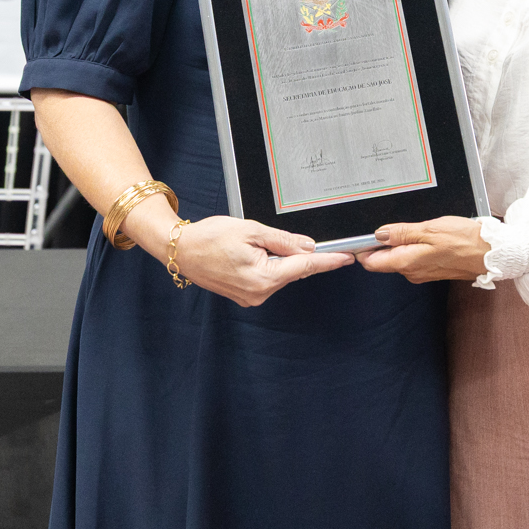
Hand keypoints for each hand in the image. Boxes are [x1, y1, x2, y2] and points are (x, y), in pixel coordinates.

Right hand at [158, 214, 352, 307]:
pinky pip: (267, 279)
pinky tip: (252, 254)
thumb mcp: (251, 231)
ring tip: (253, 243)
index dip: (328, 261)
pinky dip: (268, 266)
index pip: (305, 267)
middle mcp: (259, 293)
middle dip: (297, 255)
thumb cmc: (210, 237)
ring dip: (279, 259)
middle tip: (278, 237)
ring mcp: (251, 297)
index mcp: (263, 277)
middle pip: (293, 272)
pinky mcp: (244, 296)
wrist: (180, 250)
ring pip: (280, 275)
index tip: (347, 258)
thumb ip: (284, 240)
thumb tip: (309, 247)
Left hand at [360, 217, 489, 282]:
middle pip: (384, 260)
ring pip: (400, 258)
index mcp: (407, 263)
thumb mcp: (429, 229)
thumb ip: (401, 232)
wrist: (491, 253)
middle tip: (392, 225)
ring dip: (401, 244)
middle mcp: (412, 272)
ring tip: (413, 227)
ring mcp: (422, 273)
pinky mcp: (432, 270)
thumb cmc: (464, 240)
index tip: (362, 235)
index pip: (372, 262)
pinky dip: (413, 247)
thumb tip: (379, 235)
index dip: (363, 248)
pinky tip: (425, 236)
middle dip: (382, 244)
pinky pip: (414, 259)